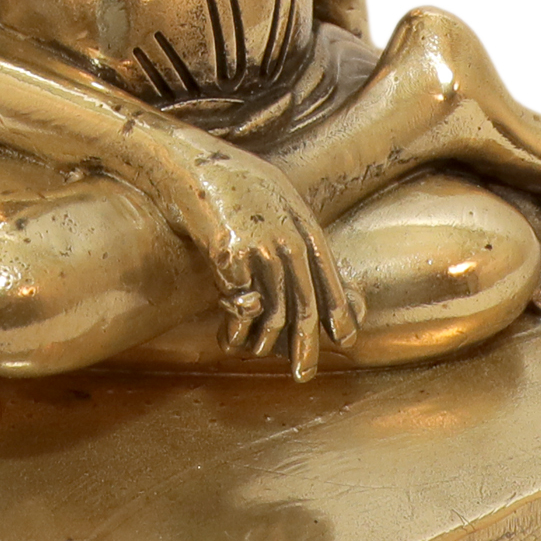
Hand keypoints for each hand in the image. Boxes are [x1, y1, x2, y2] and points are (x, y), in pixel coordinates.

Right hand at [181, 146, 360, 380]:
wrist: (194, 164)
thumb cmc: (237, 187)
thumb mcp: (282, 205)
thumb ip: (301, 239)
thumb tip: (317, 276)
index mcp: (305, 230)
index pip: (332, 283)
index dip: (340, 317)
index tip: (346, 344)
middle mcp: (288, 242)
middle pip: (306, 308)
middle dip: (306, 350)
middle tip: (303, 376)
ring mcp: (259, 248)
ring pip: (273, 314)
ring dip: (260, 344)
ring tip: (246, 351)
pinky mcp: (228, 255)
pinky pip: (239, 306)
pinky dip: (233, 329)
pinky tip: (224, 334)